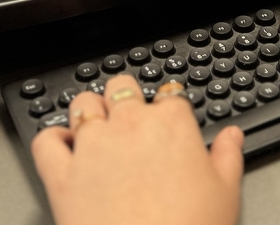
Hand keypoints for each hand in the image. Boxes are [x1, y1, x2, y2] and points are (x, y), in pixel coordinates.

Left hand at [32, 73, 244, 224]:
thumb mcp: (225, 193)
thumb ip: (228, 156)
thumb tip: (232, 136)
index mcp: (172, 123)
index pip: (170, 94)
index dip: (170, 106)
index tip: (170, 118)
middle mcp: (130, 124)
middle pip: (122, 86)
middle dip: (126, 96)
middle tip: (131, 117)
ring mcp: (92, 146)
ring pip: (83, 103)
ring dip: (90, 110)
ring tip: (97, 126)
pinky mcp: (62, 174)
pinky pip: (47, 142)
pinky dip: (52, 138)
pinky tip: (63, 145)